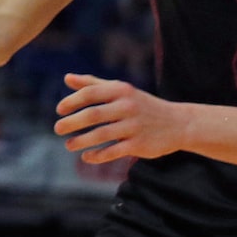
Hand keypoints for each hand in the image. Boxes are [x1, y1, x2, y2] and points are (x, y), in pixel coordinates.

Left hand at [56, 74, 186, 162]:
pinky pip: (114, 151)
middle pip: (93, 115)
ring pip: (102, 135)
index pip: (90, 93)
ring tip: (68, 145)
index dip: (71, 101)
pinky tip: (86, 157)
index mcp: (120, 90)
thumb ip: (93, 84)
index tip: (59, 110)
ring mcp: (134, 127)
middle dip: (72, 122)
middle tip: (57, 129)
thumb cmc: (142, 104)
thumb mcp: (121, 90)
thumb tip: (66, 78)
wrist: (179, 123)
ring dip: (82, 141)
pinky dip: (98, 155)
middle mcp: (127, 107)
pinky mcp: (140, 145)